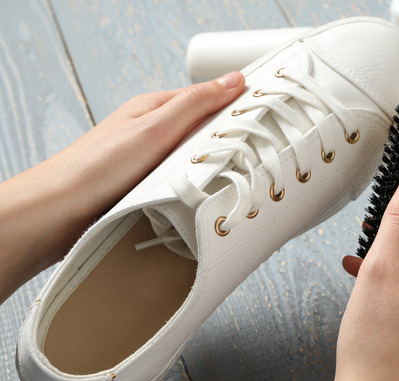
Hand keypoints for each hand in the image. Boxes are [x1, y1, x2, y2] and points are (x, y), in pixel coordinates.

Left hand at [0, 71, 245, 301]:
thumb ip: (196, 103)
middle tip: (254, 155)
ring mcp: (153, 164)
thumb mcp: (156, 126)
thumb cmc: (97, 165)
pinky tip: (205, 201)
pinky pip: (186, 188)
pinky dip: (197, 193)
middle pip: (207, 135)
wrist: (61, 211)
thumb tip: (233, 80)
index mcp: (156, 110)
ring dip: (212, 173)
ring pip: (198, 164)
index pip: (209, 100)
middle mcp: (156, 135)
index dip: (237, 106)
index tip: (266, 116)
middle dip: (229, 145)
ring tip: (231, 181)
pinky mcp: (150, 192)